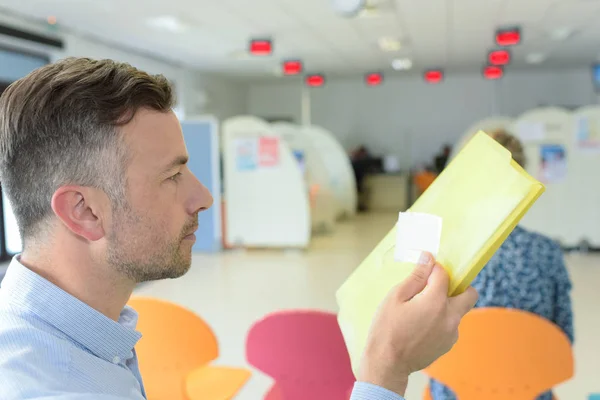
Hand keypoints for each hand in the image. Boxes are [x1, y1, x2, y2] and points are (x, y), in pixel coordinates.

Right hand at [357, 252, 477, 395]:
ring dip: (447, 305)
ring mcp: (452, 333)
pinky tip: (421, 326)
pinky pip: (451, 325)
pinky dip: (442, 320)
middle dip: (458, 286)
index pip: (444, 274)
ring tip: (422, 311)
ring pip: (459, 310)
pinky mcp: (448, 344)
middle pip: (469, 294)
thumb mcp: (395, 297)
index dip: (434, 268)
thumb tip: (428, 258)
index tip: (424, 269)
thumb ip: (416, 277)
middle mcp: (450, 317)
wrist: (387, 364)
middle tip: (437, 288)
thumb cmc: (386, 328)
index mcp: (436, 302)